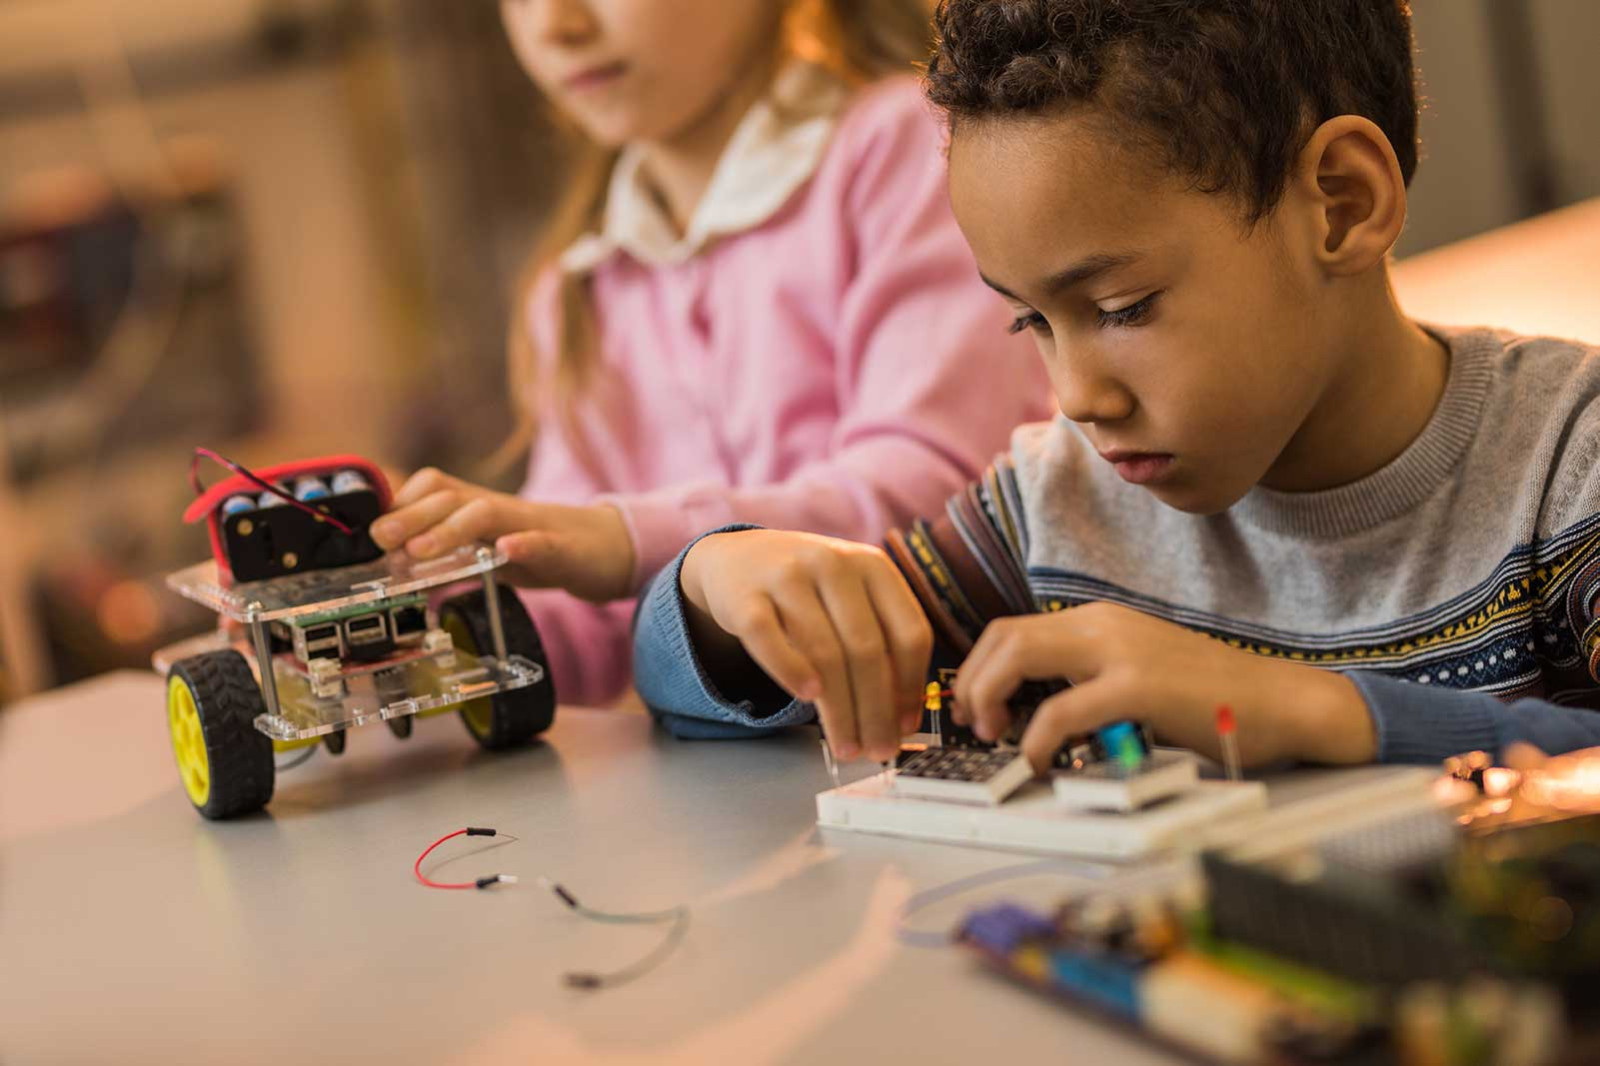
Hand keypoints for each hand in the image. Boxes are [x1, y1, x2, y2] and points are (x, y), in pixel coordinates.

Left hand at [370, 468, 635, 601]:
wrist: (603, 549)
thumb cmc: (537, 549)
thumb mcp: (485, 549)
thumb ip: (446, 551)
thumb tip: (393, 562)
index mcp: (478, 508)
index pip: (433, 488)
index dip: (400, 503)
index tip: (371, 529)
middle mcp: (500, 509)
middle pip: (450, 497)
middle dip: (411, 515)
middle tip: (380, 539)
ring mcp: (532, 526)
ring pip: (487, 513)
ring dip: (450, 528)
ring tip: (422, 550)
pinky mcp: (564, 549)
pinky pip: (543, 542)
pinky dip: (524, 544)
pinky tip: (508, 550)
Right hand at [679, 530, 932, 762]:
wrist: (738, 557)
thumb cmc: (809, 590)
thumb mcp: (851, 598)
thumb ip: (879, 642)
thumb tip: (902, 718)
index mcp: (873, 566)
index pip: (909, 632)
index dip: (911, 686)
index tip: (906, 726)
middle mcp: (834, 564)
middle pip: (867, 649)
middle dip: (876, 710)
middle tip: (878, 750)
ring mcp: (787, 576)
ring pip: (824, 653)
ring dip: (839, 710)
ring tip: (847, 746)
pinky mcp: (745, 596)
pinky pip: (770, 641)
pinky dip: (790, 671)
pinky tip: (807, 699)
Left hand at [951, 602, 1374, 772]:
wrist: (1283, 702)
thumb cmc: (1214, 700)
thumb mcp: (1138, 674)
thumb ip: (1090, 680)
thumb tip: (1037, 710)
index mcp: (1101, 621)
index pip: (1012, 629)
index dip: (979, 668)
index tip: (974, 706)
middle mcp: (1104, 624)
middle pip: (1005, 636)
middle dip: (972, 682)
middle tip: (974, 724)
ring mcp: (1121, 652)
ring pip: (1020, 658)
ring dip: (990, 699)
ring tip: (997, 738)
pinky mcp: (1138, 687)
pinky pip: (1061, 711)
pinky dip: (1037, 739)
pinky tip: (1040, 760)